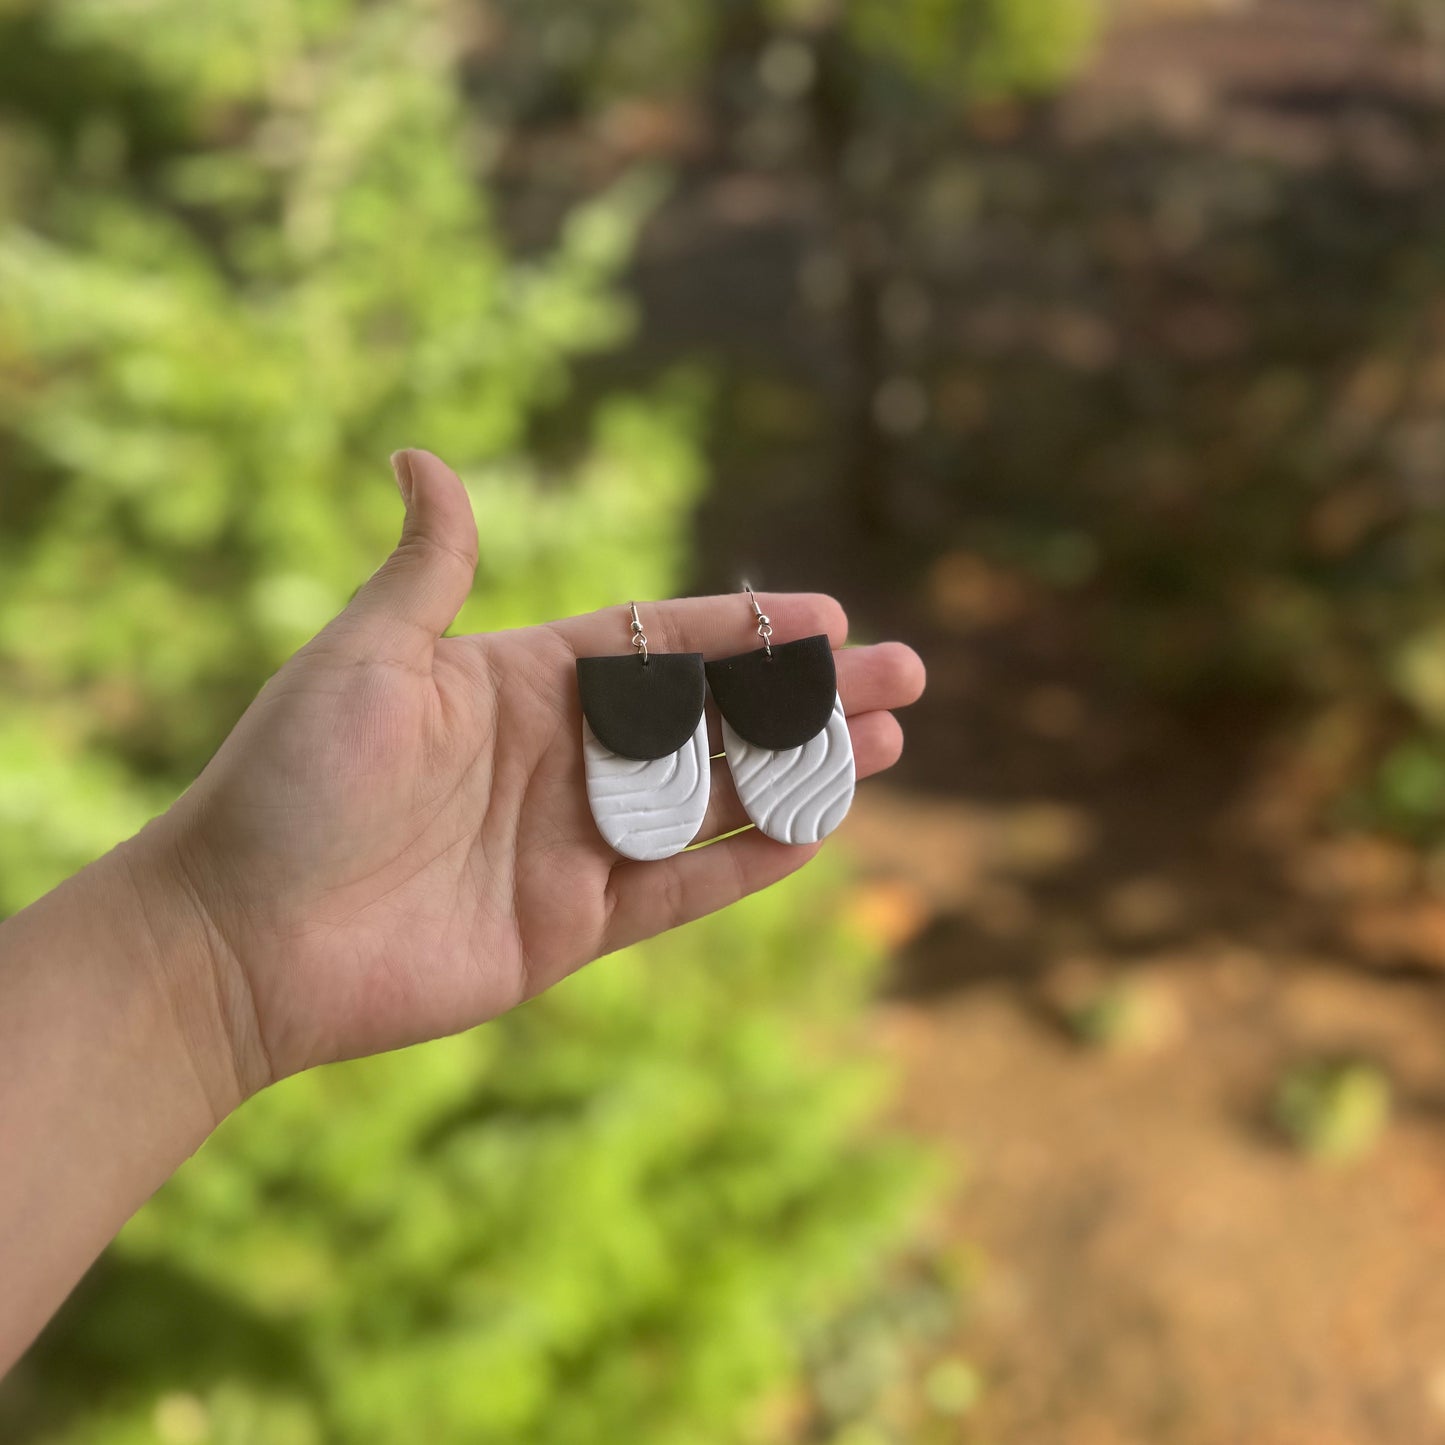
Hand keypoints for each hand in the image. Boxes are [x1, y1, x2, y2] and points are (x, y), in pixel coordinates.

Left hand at [143, 450, 925, 1102]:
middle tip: (905, 676)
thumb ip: (428, 568)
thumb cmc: (289, 782)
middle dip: (809, 698)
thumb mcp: (363, 656)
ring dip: (804, 771)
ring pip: (716, 800)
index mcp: (521, 683)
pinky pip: (683, 888)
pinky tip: (819, 829)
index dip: (746, 631)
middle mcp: (561, 759)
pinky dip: (750, 863)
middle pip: (714, 720)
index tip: (829, 616)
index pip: (660, 646)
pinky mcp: (572, 926)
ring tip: (889, 747)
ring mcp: (573, 845)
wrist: (238, 936)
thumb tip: (424, 455)